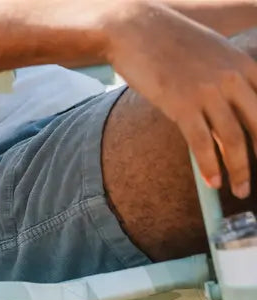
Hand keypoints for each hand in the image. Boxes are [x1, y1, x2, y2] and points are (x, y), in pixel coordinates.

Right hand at [106, 3, 256, 196]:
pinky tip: (213, 183)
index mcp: (243, 63)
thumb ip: (224, 78)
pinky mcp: (183, 105)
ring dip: (240, 170)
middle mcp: (232, 77)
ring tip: (240, 190)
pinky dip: (210, 167)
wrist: (136, 30)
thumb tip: (225, 110)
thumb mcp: (209, 54)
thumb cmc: (168, 42)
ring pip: (234, 138)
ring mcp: (208, 92)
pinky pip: (202, 143)